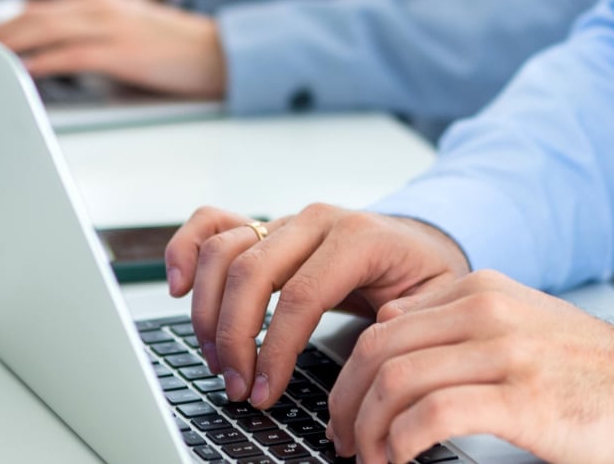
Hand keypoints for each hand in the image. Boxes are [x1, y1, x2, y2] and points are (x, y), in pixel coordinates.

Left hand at [0, 0, 224, 97]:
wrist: (218, 52)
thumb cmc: (169, 52)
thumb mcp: (120, 36)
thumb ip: (81, 40)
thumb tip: (36, 61)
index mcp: (95, 0)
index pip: (32, 3)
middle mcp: (96, 5)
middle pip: (28, 14)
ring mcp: (108, 25)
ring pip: (41, 29)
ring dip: (1, 43)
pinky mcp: (120, 51)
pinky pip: (69, 55)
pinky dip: (39, 62)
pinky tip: (17, 72)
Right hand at [165, 204, 467, 409]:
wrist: (420, 244)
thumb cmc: (423, 277)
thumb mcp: (435, 301)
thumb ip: (407, 322)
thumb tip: (368, 353)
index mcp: (359, 238)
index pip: (302, 295)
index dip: (276, 349)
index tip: (264, 392)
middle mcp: (316, 221)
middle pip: (252, 272)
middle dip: (235, 337)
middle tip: (237, 386)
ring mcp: (287, 221)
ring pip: (225, 250)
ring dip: (208, 310)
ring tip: (218, 359)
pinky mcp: (267, 228)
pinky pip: (213, 224)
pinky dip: (187, 249)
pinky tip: (177, 286)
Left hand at [334, 272, 613, 463]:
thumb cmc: (591, 375)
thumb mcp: (521, 326)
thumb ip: (458, 324)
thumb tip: (388, 331)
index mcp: (483, 290)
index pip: (384, 326)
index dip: (350, 378)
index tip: (346, 415)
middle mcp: (490, 311)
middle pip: (379, 352)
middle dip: (346, 404)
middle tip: (344, 442)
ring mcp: (507, 352)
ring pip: (397, 381)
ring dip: (369, 430)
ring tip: (371, 459)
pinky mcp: (523, 399)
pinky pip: (432, 414)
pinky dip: (400, 443)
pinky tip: (400, 460)